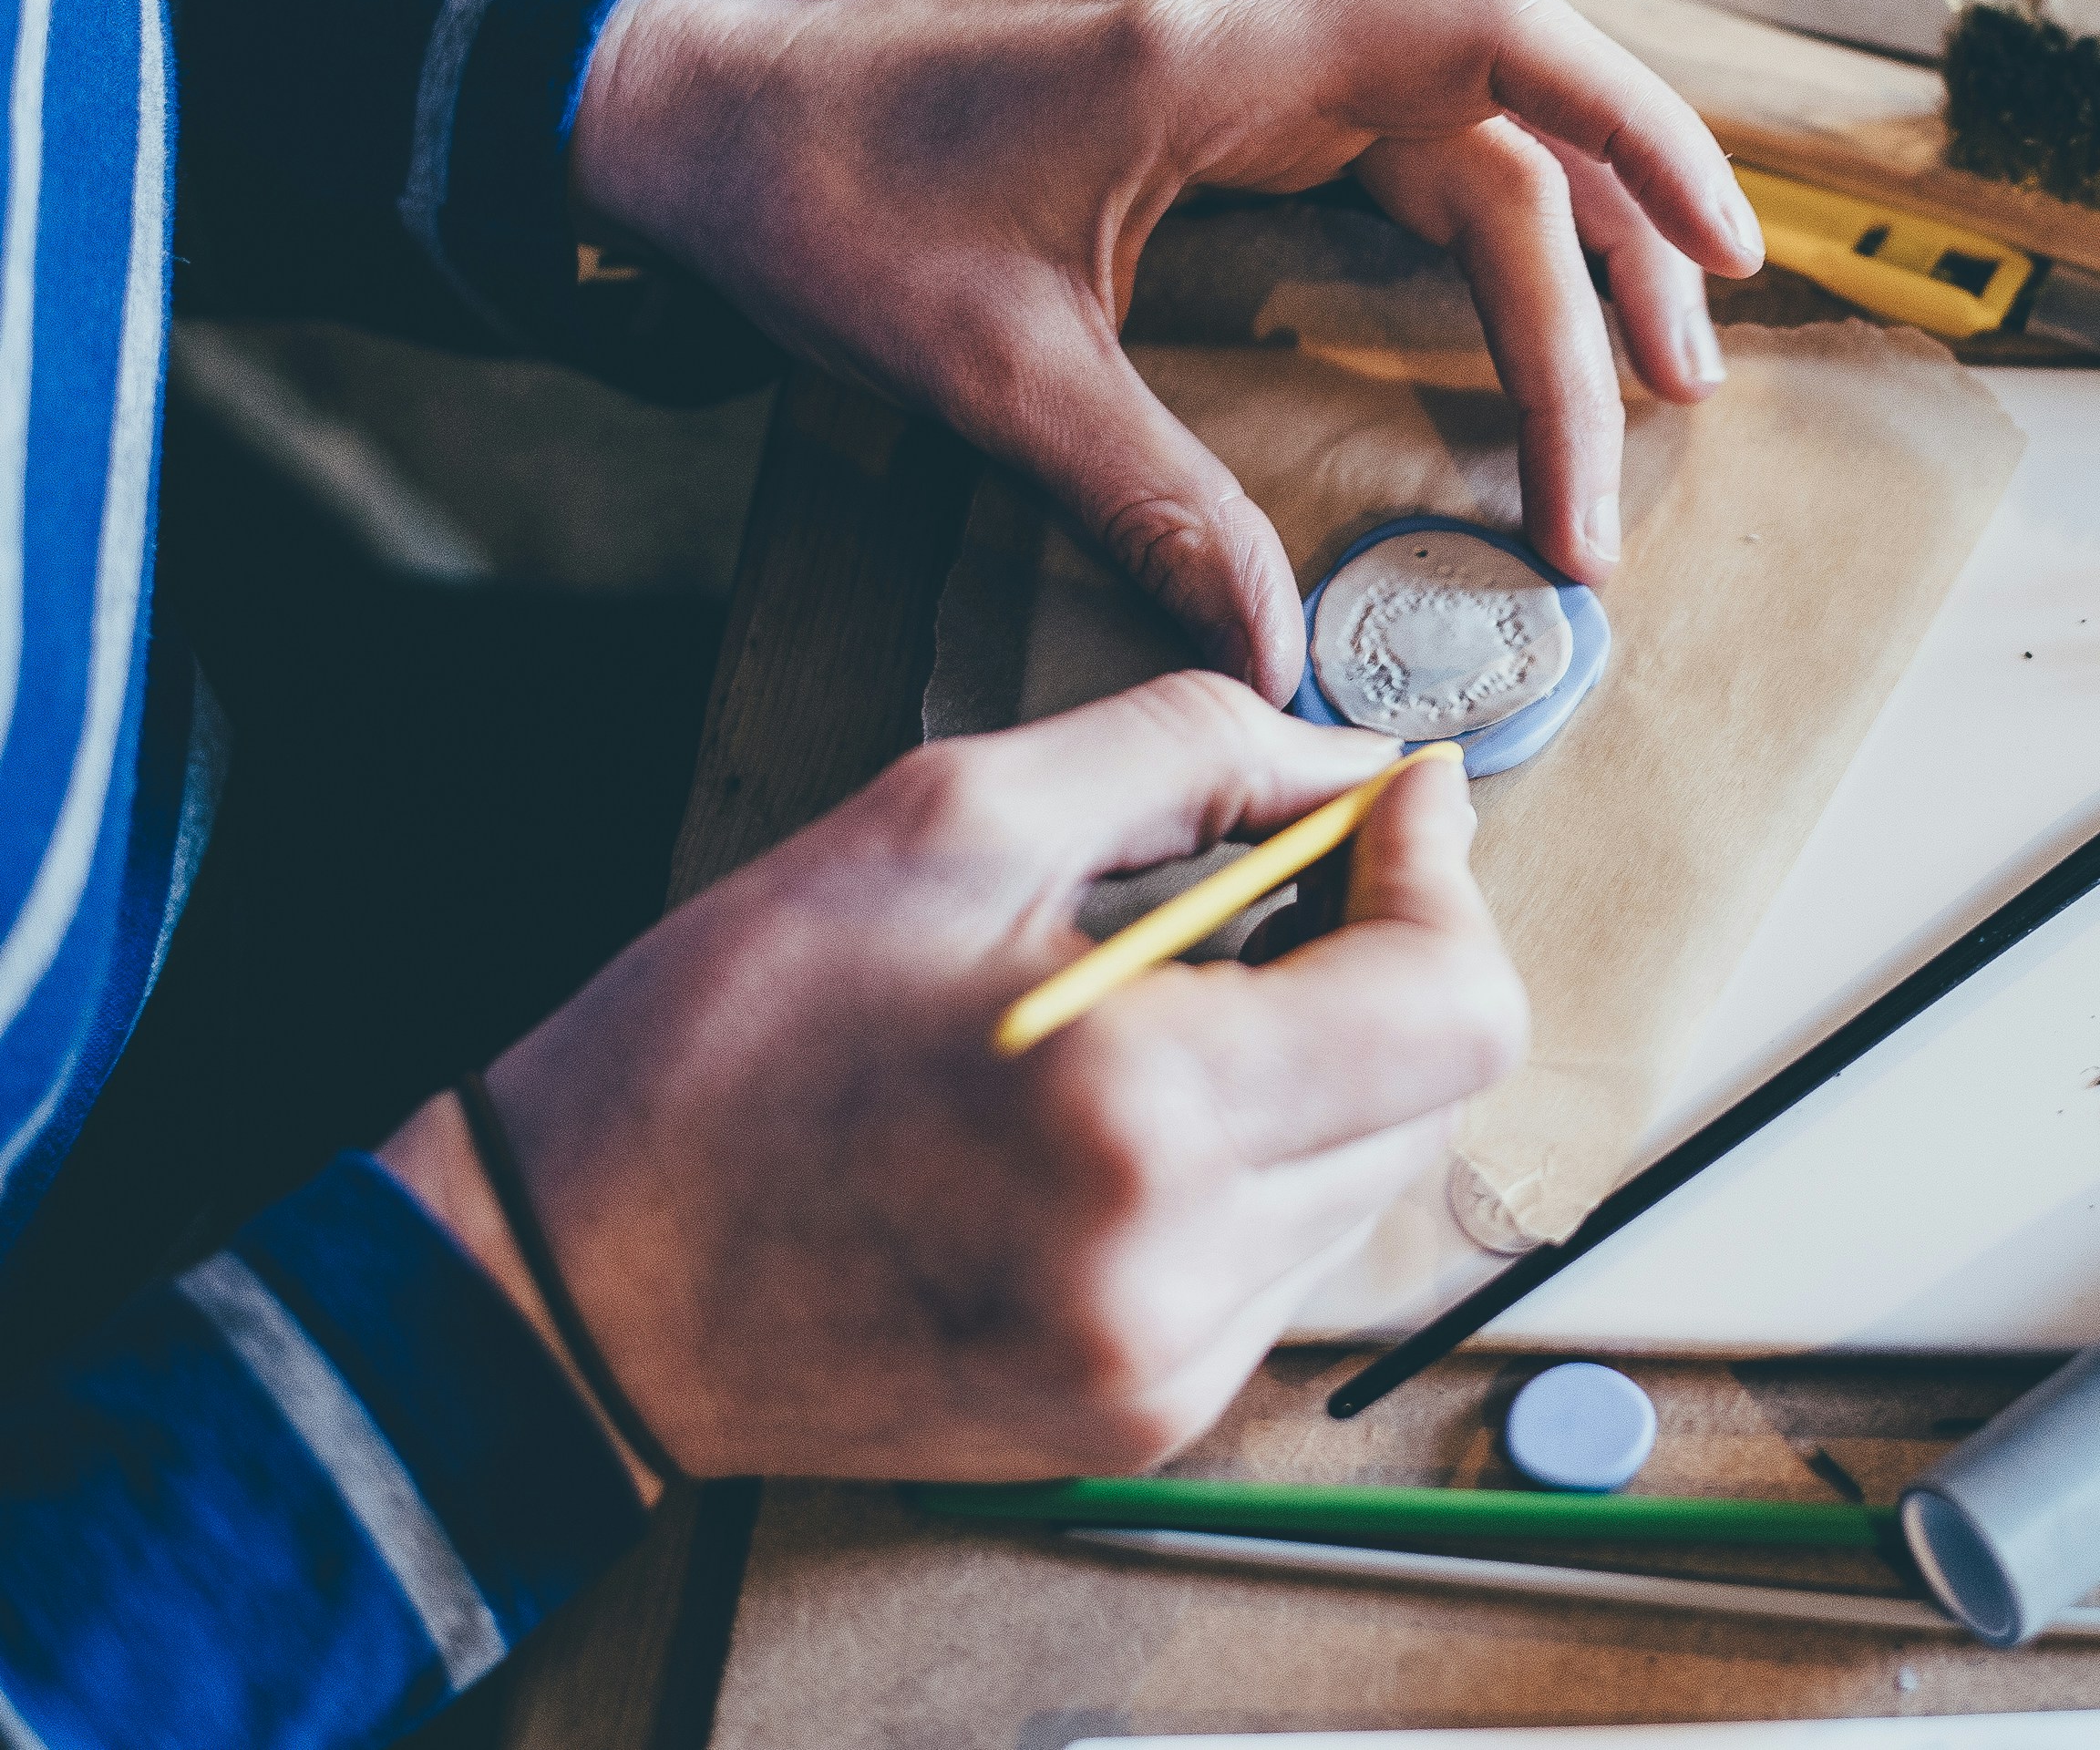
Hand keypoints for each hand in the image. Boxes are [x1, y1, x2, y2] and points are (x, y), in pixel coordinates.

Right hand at [379, 674, 1523, 1481]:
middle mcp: (1178, 1271)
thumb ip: (1194, 754)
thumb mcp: (950, 815)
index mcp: (1141, 1115)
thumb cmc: (732, 1036)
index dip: (1439, 882)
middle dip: (1384, 962)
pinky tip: (1128, 1111)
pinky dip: (1253, 1161)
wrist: (571, 1283)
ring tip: (1175, 998)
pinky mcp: (1139, 1419)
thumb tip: (1362, 768)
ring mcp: (1164, 1369)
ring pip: (1369, 1175)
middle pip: (1433, 1094)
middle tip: (1280, 881)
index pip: (1454, 1009)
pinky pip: (1282, 1258)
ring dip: (1323, 1064)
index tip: (1393, 806)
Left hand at [570, 0, 1764, 695]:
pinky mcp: (1234, 71)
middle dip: (1600, 289)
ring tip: (1651, 387)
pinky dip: (1495, 222)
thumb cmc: (828, 208)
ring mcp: (1252, 35)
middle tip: (1645, 449)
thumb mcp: (990, 375)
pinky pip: (1413, 134)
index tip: (1722, 253)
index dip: (1638, 133)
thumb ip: (1153, 504)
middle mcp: (1261, 21)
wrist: (704, 111)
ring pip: (1476, 133)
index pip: (1495, 44)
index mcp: (1218, 58)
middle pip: (1508, 135)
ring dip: (1573, 253)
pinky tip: (1537, 303)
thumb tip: (1276, 652)